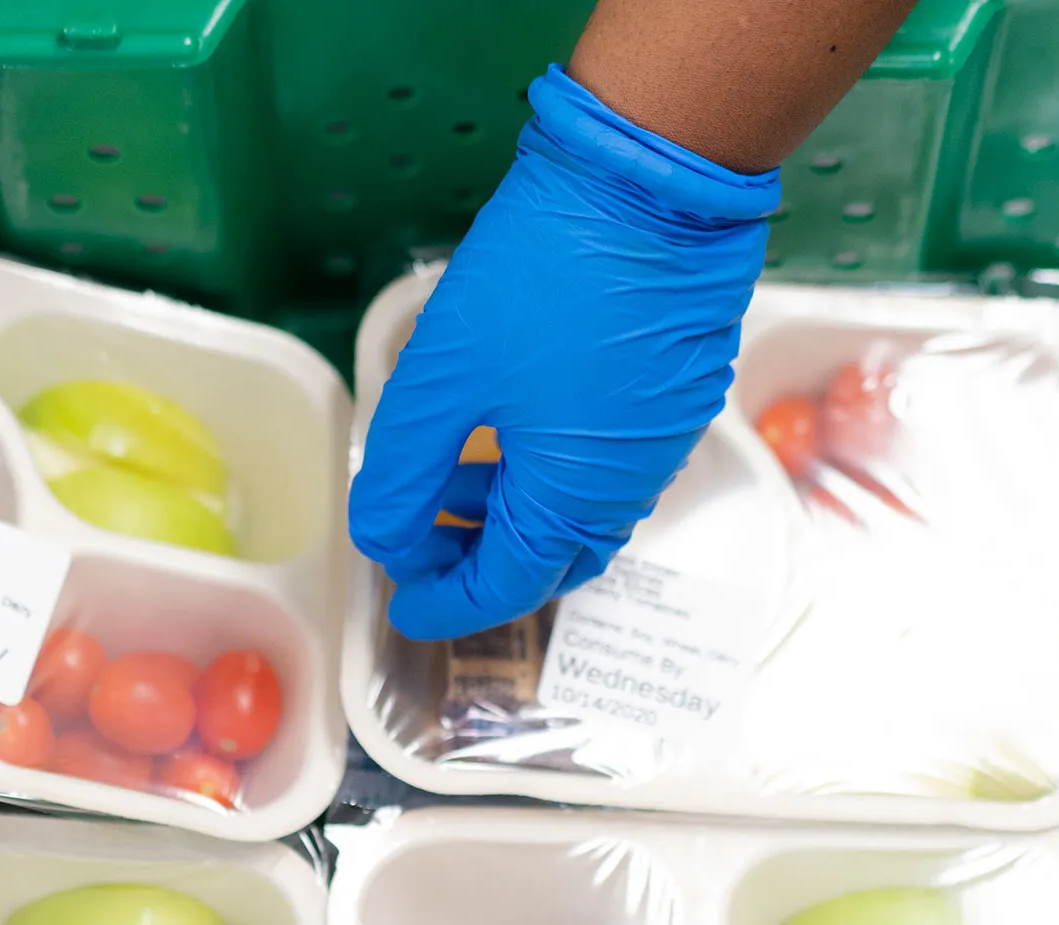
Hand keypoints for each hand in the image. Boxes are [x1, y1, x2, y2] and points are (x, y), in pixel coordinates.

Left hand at [349, 64, 778, 640]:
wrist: (655, 184)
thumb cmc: (546, 278)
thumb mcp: (442, 379)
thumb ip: (402, 476)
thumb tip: (383, 542)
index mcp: (573, 502)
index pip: (503, 588)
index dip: (443, 604)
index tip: (400, 606)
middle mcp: (628, 488)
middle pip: (549, 563)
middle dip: (479, 565)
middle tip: (421, 545)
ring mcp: (661, 442)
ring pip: (580, 514)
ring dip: (511, 513)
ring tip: (450, 480)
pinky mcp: (674, 395)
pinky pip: (608, 467)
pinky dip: (550, 473)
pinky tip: (509, 429)